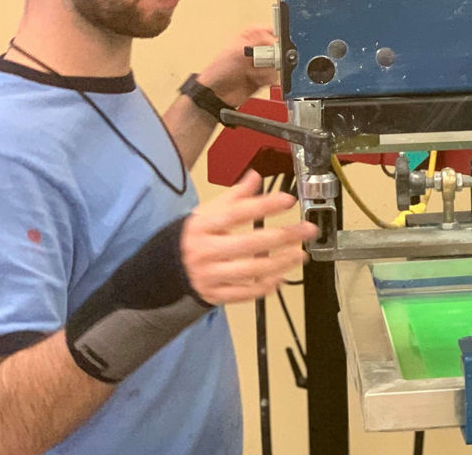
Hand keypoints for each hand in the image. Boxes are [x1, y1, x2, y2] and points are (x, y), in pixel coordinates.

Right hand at [180, 170, 316, 303]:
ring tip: (300, 255)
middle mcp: (206, 250)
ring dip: (280, 263)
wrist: (164, 269)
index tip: (287, 200)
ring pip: (250, 271)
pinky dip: (264, 287)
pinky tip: (280, 278)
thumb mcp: (207, 212)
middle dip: (283, 237)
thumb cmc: (194, 237)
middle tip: (307, 230)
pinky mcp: (214, 294)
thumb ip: (234, 197)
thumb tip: (255, 176)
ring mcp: (209, 275)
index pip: (236, 213)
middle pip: (249, 244)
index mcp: (202, 225)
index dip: (263, 205)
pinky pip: (243, 293)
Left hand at [197, 25, 278, 105]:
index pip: (268, 30)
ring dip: (265, 70)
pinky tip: (255, 80)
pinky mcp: (263, 76)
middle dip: (269, 57)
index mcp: (248, 37)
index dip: (273, 37)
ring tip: (252, 73)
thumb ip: (257, 42)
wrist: (218, 92)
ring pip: (276, 63)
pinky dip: (266, 79)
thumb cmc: (219, 70)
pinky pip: (274, 76)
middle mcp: (255, 49)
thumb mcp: (237, 51)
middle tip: (259, 61)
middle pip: (275, 49)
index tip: (273, 45)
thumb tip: (274, 40)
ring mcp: (260, 63)